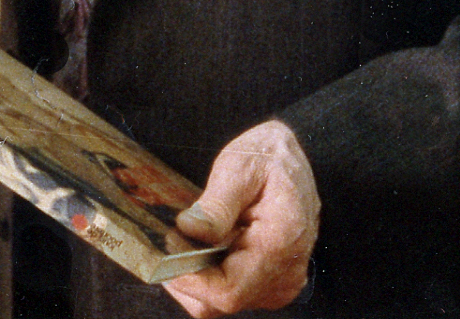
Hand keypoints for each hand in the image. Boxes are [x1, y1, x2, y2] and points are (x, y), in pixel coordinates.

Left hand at [162, 119, 318, 316]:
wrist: (292, 159)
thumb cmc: (267, 157)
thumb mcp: (238, 167)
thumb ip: (216, 205)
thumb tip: (189, 232)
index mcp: (280, 245)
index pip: (227, 291)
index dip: (189, 278)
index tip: (167, 248)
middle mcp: (285, 274)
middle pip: (219, 301)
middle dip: (186, 275)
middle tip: (170, 237)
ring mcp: (280, 283)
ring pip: (220, 302)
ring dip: (195, 276)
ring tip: (187, 238)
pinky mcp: (272, 283)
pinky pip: (230, 293)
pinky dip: (208, 276)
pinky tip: (203, 246)